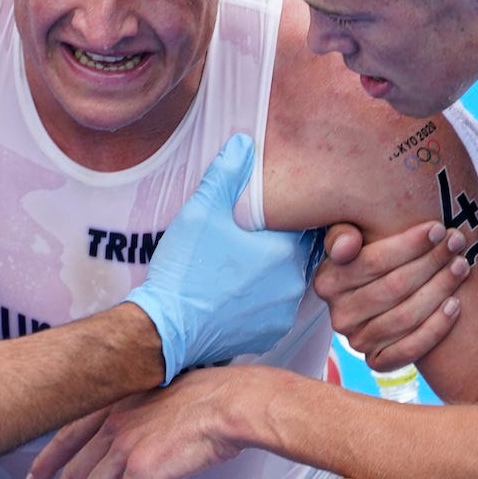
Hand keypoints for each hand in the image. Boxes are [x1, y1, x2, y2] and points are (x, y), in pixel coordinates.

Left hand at [25, 367, 257, 478]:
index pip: (67, 438)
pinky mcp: (142, 470)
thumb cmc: (210, 399)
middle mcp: (111, 425)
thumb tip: (142, 440)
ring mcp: (123, 447)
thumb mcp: (161, 399)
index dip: (46, 464)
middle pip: (71, 475)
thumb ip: (141, 419)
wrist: (229, 402)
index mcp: (113, 407)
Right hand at [124, 134, 313, 382]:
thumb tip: (244, 143)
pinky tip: (237, 291)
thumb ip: (227, 173)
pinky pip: (275, 309)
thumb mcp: (201, 210)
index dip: (295, 214)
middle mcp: (295, 285)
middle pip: (302, 254)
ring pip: (289, 282)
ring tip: (244, 264)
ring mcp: (283, 314)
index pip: (311, 224)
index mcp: (287, 252)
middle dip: (283, 243)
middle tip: (256, 236)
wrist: (166, 329)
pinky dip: (263, 299)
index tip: (279, 210)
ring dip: (274, 272)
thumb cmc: (185, 269)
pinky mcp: (269, 335)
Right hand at [314, 220, 467, 369]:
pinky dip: (436, 327)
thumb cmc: (375, 258)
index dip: (409, 245)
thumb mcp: (355, 237)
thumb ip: (345, 233)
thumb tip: (348, 245)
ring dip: (440, 289)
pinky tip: (455, 304)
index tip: (438, 229)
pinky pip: (411, 348)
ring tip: (461, 266)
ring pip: (406, 316)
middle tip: (456, 243)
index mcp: (327, 282)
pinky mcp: (378, 362)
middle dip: (430, 262)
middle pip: (394, 288)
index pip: (373, 262)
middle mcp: (339, 316)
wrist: (387, 297)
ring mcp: (357, 342)